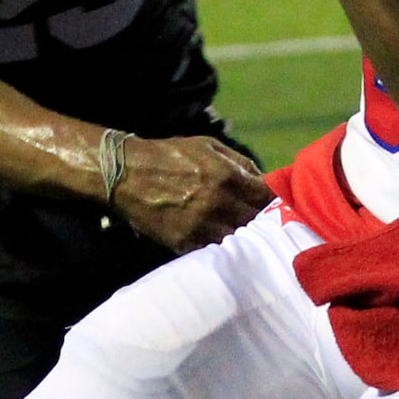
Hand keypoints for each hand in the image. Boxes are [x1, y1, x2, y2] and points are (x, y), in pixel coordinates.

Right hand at [111, 135, 272, 252]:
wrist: (126, 173)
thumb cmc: (169, 155)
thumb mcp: (208, 146)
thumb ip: (239, 162)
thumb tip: (264, 181)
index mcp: (227, 176)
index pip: (266, 198)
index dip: (272, 204)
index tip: (272, 207)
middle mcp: (218, 203)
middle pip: (256, 223)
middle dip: (261, 223)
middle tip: (263, 225)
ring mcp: (202, 226)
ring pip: (239, 241)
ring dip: (244, 239)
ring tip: (246, 238)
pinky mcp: (185, 243)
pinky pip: (214, 252)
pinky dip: (222, 250)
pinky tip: (224, 246)